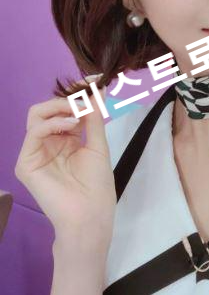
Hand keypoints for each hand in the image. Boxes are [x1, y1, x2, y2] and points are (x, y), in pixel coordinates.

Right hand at [15, 82, 115, 244]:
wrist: (90, 215)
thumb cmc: (96, 185)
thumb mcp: (97, 145)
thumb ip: (93, 118)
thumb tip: (97, 91)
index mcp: (64, 140)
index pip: (63, 110)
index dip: (76, 94)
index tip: (95, 79)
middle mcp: (48, 143)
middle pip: (46, 109)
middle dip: (67, 97)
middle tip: (86, 94)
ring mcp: (35, 152)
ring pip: (36, 116)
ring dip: (60, 107)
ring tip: (79, 111)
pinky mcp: (26, 162)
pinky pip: (34, 132)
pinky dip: (53, 123)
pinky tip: (71, 124)